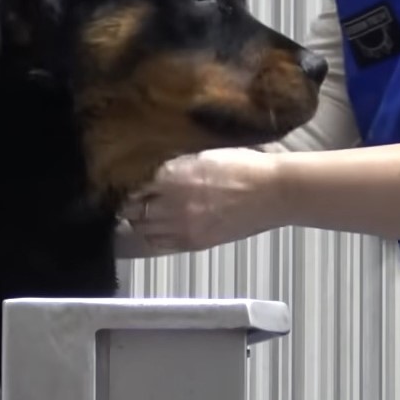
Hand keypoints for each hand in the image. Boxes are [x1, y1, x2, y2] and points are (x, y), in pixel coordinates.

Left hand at [124, 148, 285, 253]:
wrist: (274, 192)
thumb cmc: (245, 167)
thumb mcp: (203, 155)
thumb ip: (173, 165)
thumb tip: (150, 171)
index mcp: (175, 176)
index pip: (132, 186)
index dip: (126, 184)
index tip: (126, 181)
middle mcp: (174, 204)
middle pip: (133, 210)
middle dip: (129, 203)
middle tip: (132, 197)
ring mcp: (184, 227)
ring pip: (143, 228)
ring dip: (140, 219)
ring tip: (145, 211)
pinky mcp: (195, 242)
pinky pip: (160, 244)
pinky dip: (153, 236)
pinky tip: (158, 226)